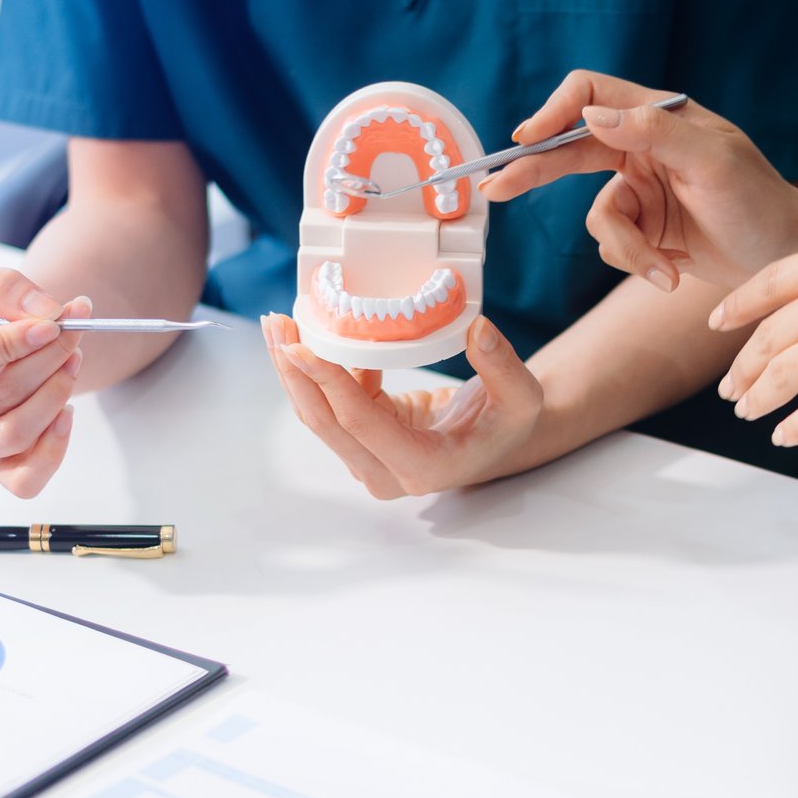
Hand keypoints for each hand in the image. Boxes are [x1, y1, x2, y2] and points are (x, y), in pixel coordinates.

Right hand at [0, 261, 92, 496]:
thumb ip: (2, 286)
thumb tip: (45, 312)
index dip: (12, 341)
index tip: (51, 322)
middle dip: (47, 359)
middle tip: (73, 332)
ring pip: (17, 433)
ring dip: (57, 392)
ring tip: (72, 360)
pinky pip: (27, 478)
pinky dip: (56, 445)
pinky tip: (65, 411)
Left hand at [262, 313, 543, 498]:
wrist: (498, 440)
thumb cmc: (509, 422)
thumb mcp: (521, 396)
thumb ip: (502, 365)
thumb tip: (477, 328)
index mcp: (424, 467)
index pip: (363, 423)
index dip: (329, 383)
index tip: (301, 346)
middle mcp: (387, 473)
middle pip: (324, 422)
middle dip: (295, 373)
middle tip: (276, 325)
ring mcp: (370, 461)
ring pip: (317, 415)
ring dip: (293, 371)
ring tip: (276, 325)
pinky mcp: (362, 440)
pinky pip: (328, 405)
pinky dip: (314, 370)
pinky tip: (307, 332)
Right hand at [475, 70, 797, 292]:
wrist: (785, 260)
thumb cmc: (759, 202)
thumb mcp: (711, 162)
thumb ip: (652, 132)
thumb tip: (591, 115)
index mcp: (659, 116)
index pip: (590, 94)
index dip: (555, 112)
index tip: (529, 139)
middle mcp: (643, 147)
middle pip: (570, 149)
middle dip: (535, 171)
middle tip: (495, 189)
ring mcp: (641, 190)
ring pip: (597, 216)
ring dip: (626, 247)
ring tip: (663, 268)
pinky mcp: (644, 231)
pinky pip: (613, 245)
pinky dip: (636, 263)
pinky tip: (671, 273)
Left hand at [713, 221, 797, 446]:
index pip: (773, 281)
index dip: (739, 305)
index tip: (719, 321)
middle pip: (771, 334)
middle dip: (743, 365)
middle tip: (729, 385)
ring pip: (784, 374)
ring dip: (758, 396)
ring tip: (746, 411)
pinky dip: (795, 426)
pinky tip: (783, 436)